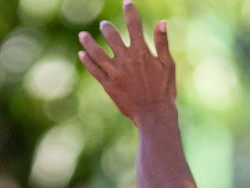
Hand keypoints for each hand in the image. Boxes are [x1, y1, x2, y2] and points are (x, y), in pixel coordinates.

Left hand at [78, 1, 175, 124]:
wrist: (154, 115)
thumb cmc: (164, 91)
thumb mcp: (168, 65)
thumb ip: (162, 43)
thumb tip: (162, 22)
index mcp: (141, 52)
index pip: (134, 25)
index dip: (130, 12)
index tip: (127, 3)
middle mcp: (126, 60)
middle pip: (111, 36)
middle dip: (107, 28)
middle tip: (104, 25)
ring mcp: (115, 73)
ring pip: (97, 53)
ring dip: (88, 42)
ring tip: (82, 35)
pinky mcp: (109, 86)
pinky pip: (94, 71)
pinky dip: (87, 61)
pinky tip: (82, 54)